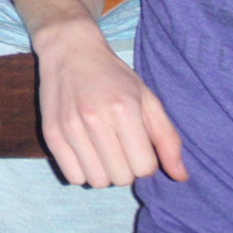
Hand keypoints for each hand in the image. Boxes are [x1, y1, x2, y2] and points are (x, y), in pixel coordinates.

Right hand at [36, 25, 187, 187]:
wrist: (69, 50)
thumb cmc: (112, 75)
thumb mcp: (147, 98)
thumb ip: (167, 138)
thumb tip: (181, 177)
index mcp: (124, 108)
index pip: (144, 167)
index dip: (146, 161)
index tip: (138, 145)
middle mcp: (95, 118)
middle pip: (122, 178)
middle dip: (126, 168)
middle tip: (120, 147)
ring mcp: (69, 126)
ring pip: (97, 181)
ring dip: (104, 172)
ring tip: (102, 151)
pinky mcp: (50, 133)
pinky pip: (73, 177)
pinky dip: (82, 172)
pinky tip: (85, 152)